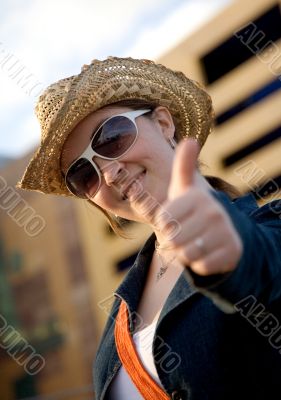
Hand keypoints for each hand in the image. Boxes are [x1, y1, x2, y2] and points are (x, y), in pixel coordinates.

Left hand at [157, 139, 242, 275]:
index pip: (163, 222)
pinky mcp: (231, 252)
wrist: (222, 231)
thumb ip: (183, 166)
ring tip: (193, 243)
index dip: (164, 226)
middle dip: (174, 242)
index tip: (175, 220)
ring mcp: (224, 233)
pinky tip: (206, 252)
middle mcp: (214, 213)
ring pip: (186, 255)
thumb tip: (190, 140)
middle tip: (184, 234)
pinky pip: (200, 266)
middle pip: (173, 240)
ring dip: (185, 254)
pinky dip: (199, 264)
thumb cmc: (193, 208)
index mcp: (198, 197)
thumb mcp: (185, 187)